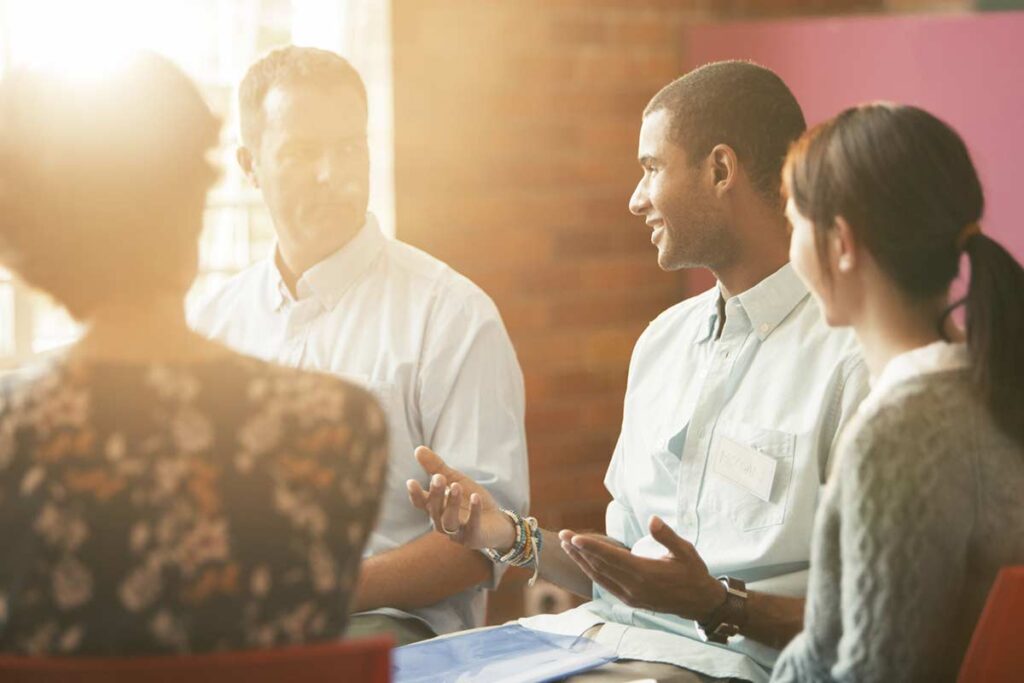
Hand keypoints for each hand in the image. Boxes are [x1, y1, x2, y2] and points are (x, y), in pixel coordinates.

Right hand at [406, 446, 514, 550]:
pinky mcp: (474, 537)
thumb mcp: (455, 480)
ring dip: (452, 504)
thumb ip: (436, 467)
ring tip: (456, 486)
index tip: (411, 481)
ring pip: (449, 521)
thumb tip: (418, 448)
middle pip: (435, 510)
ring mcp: (458, 533)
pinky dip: (474, 512)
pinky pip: (472, 526)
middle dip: (435, 494)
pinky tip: (475, 497)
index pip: (421, 503)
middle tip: (438, 478)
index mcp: (436, 508)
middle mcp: (443, 522)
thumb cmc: (470, 501)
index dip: (415, 494)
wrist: (496, 522)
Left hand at [559, 515, 725, 620]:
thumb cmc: (692, 572)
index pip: (611, 557)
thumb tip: (652, 519)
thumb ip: (667, 536)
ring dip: (581, 561)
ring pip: (599, 577)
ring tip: (566, 546)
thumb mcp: (685, 551)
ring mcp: (630, 596)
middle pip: (600, 566)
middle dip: (579, 550)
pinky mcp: (629, 600)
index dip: (591, 547)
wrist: (699, 602)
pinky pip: (605, 585)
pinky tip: (583, 563)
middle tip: (562, 535)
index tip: (573, 537)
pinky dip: (591, 572)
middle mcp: (633, 586)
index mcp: (645, 573)